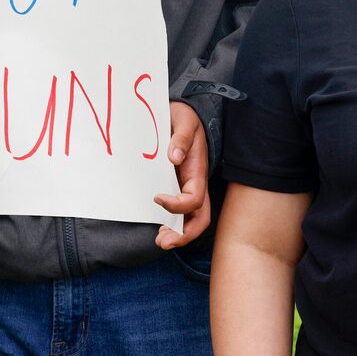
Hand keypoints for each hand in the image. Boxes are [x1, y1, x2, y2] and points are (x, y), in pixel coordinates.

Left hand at [154, 102, 210, 249]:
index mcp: (198, 172)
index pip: (194, 199)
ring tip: (160, 241)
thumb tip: (175, 157)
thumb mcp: (184, 121)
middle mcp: (195, 184)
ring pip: (191, 219)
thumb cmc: (185, 118)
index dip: (177, 205)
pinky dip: (172, 222)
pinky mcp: (177, 185)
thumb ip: (181, 138)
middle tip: (163, 242)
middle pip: (200, 218)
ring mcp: (187, 187)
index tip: (157, 197)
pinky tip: (159, 227)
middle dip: (184, 234)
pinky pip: (180, 211)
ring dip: (178, 234)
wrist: (183, 113)